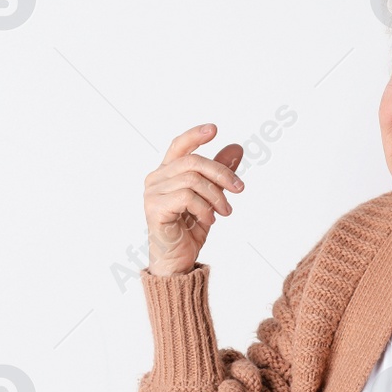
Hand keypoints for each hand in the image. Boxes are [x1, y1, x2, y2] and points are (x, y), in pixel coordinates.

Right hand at [143, 123, 244, 276]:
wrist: (177, 262)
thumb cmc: (190, 230)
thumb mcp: (211, 198)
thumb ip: (219, 174)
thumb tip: (236, 148)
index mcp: (167, 173)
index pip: (179, 145)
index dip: (195, 135)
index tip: (214, 129)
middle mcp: (156, 179)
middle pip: (193, 162)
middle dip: (221, 173)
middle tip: (239, 189)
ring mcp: (152, 193)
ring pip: (192, 179)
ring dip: (216, 195)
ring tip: (225, 211)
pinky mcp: (155, 208)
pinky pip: (187, 197)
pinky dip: (205, 208)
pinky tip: (211, 220)